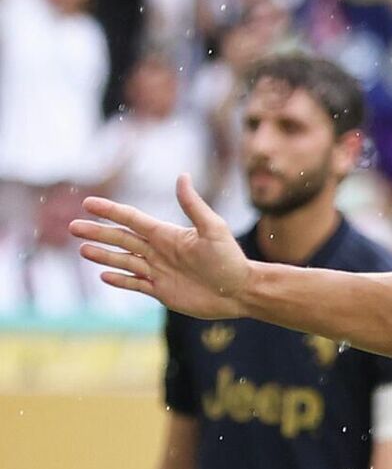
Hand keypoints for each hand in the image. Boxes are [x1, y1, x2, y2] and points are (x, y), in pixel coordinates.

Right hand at [70, 178, 251, 317]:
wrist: (241, 291)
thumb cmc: (230, 259)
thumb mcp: (213, 229)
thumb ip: (193, 205)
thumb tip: (182, 176)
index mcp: (166, 234)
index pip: (131, 219)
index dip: (110, 211)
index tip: (88, 204)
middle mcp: (159, 251)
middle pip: (121, 239)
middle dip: (98, 232)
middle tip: (73, 227)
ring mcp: (159, 271)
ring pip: (124, 261)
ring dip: (103, 256)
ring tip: (83, 250)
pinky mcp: (162, 292)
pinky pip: (136, 285)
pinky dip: (120, 280)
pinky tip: (104, 276)